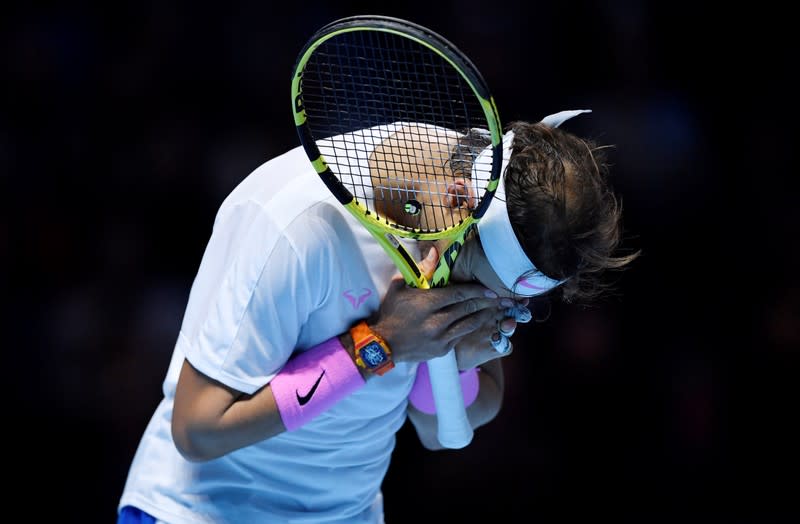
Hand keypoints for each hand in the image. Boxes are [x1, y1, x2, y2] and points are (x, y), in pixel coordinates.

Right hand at [370, 248, 505, 363]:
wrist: (383, 343)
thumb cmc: (392, 311)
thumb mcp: (401, 286)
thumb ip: (421, 269)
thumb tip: (435, 251)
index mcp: (427, 303)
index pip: (459, 294)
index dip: (476, 290)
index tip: (489, 288)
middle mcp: (436, 322)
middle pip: (468, 308)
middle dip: (486, 302)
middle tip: (500, 298)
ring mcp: (440, 338)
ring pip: (469, 324)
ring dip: (483, 315)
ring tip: (494, 309)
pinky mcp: (442, 350)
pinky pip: (461, 336)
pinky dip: (469, 327)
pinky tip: (476, 321)